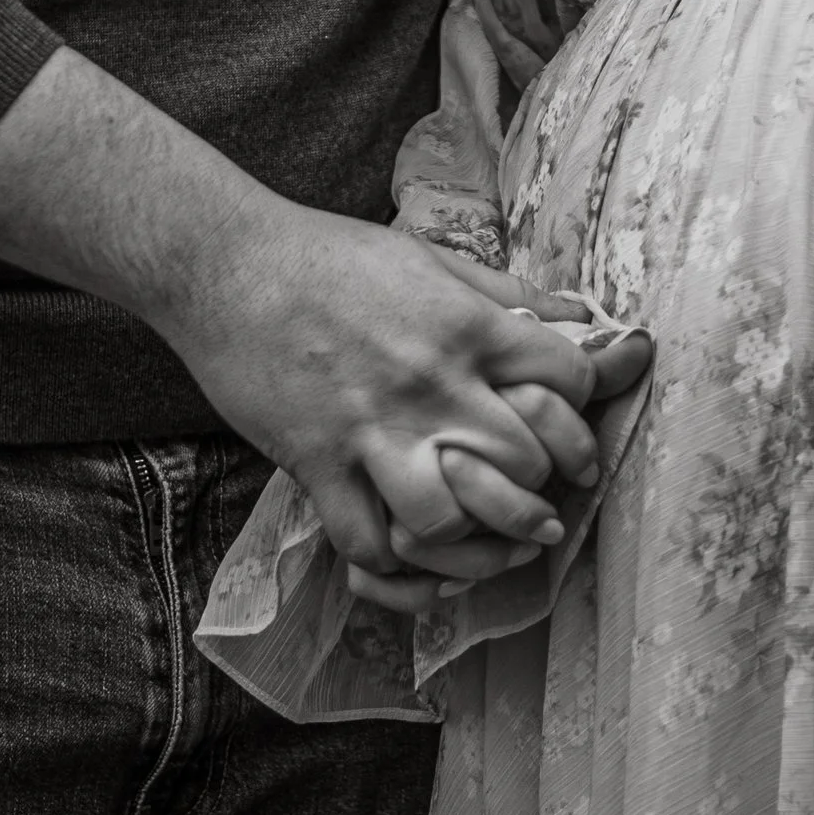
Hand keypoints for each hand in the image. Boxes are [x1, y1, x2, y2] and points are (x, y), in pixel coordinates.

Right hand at [339, 284, 653, 617]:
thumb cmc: (330, 255)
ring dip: (469, 537)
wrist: (228, 263)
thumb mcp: (429, 256)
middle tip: (544, 499)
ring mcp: (373, 430)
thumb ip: (504, 291)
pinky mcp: (318, 465)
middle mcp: (432, 383)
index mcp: (467, 325)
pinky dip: (389, 559)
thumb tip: (576, 311)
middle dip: (543, 487)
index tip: (576, 429)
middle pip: (523, 463)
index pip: (568, 380)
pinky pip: (366, 543)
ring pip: (449, 520)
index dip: (584, 409)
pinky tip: (403, 545)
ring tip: (480, 534)